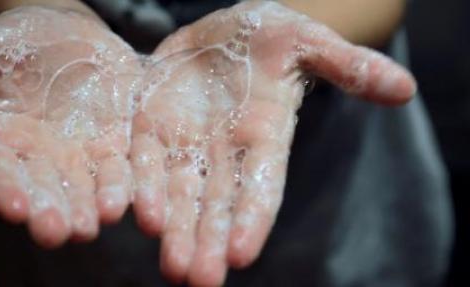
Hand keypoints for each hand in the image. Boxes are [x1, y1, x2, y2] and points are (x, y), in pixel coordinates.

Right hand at [0, 6, 140, 246]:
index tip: (13, 208)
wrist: (67, 33)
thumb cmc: (16, 41)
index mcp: (1, 140)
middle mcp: (41, 157)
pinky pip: (123, 167)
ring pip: (85, 186)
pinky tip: (135, 202)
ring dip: (91, 206)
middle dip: (50, 211)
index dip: (4, 189)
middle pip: (44, 190)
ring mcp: (80, 154)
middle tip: (57, 232)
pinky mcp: (115, 145)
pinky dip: (128, 185)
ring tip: (94, 223)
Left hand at [129, 1, 414, 285]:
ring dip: (174, 231)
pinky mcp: (152, 127)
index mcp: (265, 137)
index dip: (252, 220)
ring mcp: (187, 143)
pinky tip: (136, 214)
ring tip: (172, 268)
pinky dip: (142, 186)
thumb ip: (348, 67)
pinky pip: (145, 160)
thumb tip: (405, 89)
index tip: (242, 256)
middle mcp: (225, 152)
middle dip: (208, 241)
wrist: (222, 31)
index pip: (261, 187)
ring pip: (179, 194)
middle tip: (198, 280)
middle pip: (218, 204)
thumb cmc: (271, 39)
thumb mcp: (308, 44)